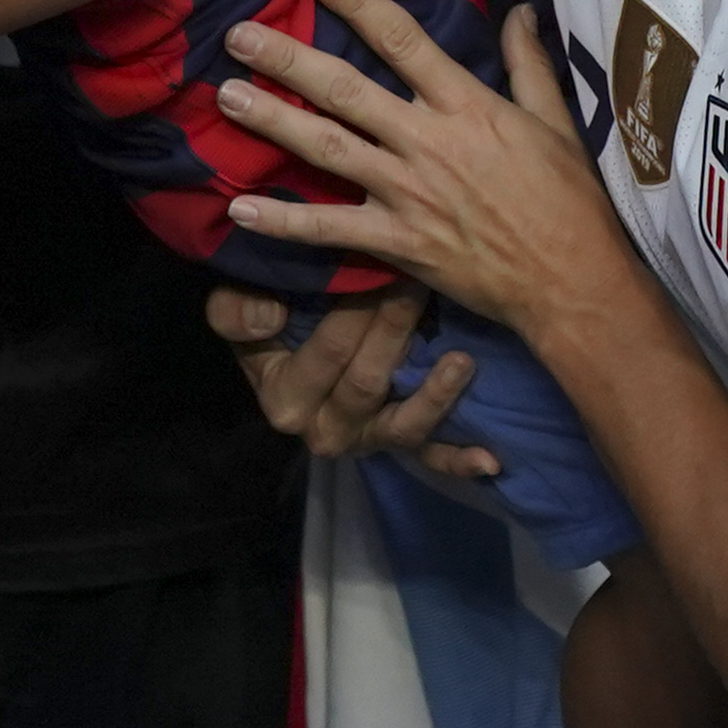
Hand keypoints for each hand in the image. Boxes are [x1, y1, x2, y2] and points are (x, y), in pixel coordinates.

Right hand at [205, 279, 498, 478]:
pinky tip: (491, 460)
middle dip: (395, 330)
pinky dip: (458, 460)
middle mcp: (325, 430)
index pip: (326, 354)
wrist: (285, 353)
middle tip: (420, 283)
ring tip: (461, 361)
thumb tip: (269, 317)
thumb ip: (237, 313)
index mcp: (284, 399)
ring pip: (402, 425)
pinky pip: (428, 457)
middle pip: (368, 381)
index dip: (353, 312)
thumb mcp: (236, 312)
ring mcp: (365, 440)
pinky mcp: (395, 446)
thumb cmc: (268, 320)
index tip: (378, 267)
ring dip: (435, 395)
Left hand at [215, 0, 636, 329]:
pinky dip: (282, 220)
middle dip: (288, 60)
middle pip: (345, 90)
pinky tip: (237, 210)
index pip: (403, 41)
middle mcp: (427, 141)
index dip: (360, 4)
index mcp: (467, 106)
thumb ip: (528, 63)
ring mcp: (407, 193)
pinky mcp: (397, 242)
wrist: (571, 281)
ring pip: (326, 148)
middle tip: (238, 36)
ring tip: (225, 97)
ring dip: (272, 122)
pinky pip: (329, 229)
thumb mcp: (556, 122)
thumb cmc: (569, 201)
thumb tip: (517, 10)